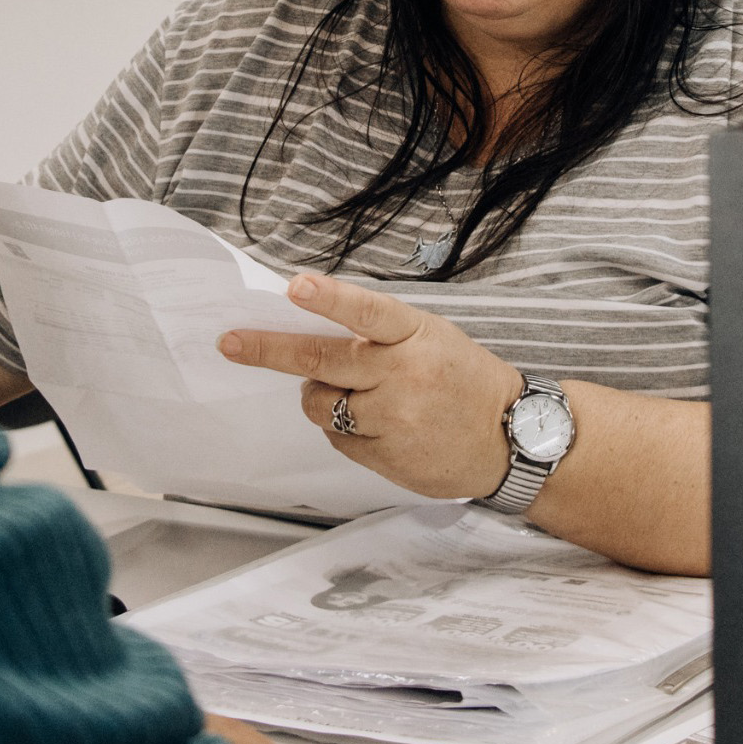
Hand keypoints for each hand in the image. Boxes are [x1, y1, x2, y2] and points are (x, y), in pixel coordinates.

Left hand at [219, 275, 523, 500]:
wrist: (511, 438)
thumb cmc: (463, 379)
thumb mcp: (431, 338)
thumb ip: (379, 334)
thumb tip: (312, 328)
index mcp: (415, 335)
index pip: (366, 311)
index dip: (328, 299)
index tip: (293, 286)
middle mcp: (402, 375)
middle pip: (321, 361)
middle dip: (268, 350)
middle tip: (230, 342)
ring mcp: (393, 419)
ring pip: (319, 404)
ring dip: (319, 396)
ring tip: (355, 394)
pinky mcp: (386, 457)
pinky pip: (337, 439)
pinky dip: (343, 429)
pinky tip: (378, 425)